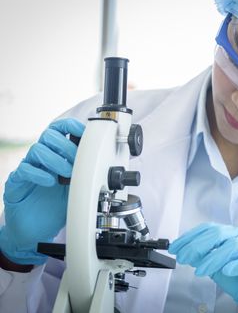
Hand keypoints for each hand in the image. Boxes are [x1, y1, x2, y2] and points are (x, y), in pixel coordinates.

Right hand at [0, 118, 84, 264]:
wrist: (37, 230)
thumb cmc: (57, 207)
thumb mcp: (77, 187)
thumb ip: (85, 173)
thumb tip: (102, 162)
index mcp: (56, 155)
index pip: (59, 129)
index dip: (71, 126)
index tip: (83, 131)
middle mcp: (41, 159)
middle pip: (48, 135)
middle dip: (66, 145)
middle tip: (77, 161)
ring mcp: (28, 169)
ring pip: (37, 149)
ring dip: (56, 159)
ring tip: (67, 174)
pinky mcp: (16, 183)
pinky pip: (24, 169)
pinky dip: (39, 173)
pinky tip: (50, 182)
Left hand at [169, 223, 237, 312]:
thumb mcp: (215, 265)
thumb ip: (202, 256)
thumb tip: (185, 252)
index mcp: (231, 234)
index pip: (208, 228)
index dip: (190, 236)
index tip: (175, 247)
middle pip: (219, 234)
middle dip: (197, 245)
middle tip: (183, 257)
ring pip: (233, 246)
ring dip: (213, 258)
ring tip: (199, 271)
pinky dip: (236, 265)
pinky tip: (225, 271)